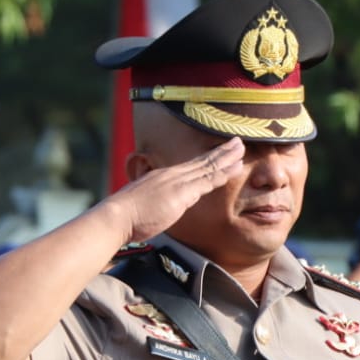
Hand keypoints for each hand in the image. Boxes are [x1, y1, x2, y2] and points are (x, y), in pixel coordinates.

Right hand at [105, 137, 244, 242]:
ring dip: (227, 157)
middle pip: (202, 161)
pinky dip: (223, 172)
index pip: (191, 166)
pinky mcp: (182, 192)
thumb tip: (174, 203)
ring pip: (208, 165)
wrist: (117, 217)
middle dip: (221, 152)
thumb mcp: (145, 205)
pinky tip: (236, 167)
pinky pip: (208, 180)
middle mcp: (172, 175)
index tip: (220, 153)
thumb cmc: (126, 217)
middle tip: (238, 142)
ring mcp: (178, 182)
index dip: (208, 159)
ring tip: (242, 148)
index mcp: (163, 178)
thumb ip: (161, 202)